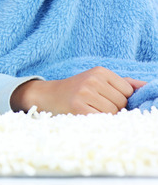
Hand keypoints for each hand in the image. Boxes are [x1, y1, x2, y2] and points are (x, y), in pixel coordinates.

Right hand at [11, 66, 145, 114]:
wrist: (46, 96)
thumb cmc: (75, 90)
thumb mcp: (97, 80)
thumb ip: (123, 83)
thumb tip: (147, 87)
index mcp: (100, 71)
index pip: (128, 91)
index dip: (119, 99)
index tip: (103, 98)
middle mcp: (93, 80)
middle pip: (122, 103)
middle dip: (112, 107)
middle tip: (93, 104)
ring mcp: (85, 93)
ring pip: (113, 112)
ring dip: (104, 115)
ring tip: (88, 109)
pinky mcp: (79, 108)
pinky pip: (101, 119)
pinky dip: (96, 121)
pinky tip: (85, 115)